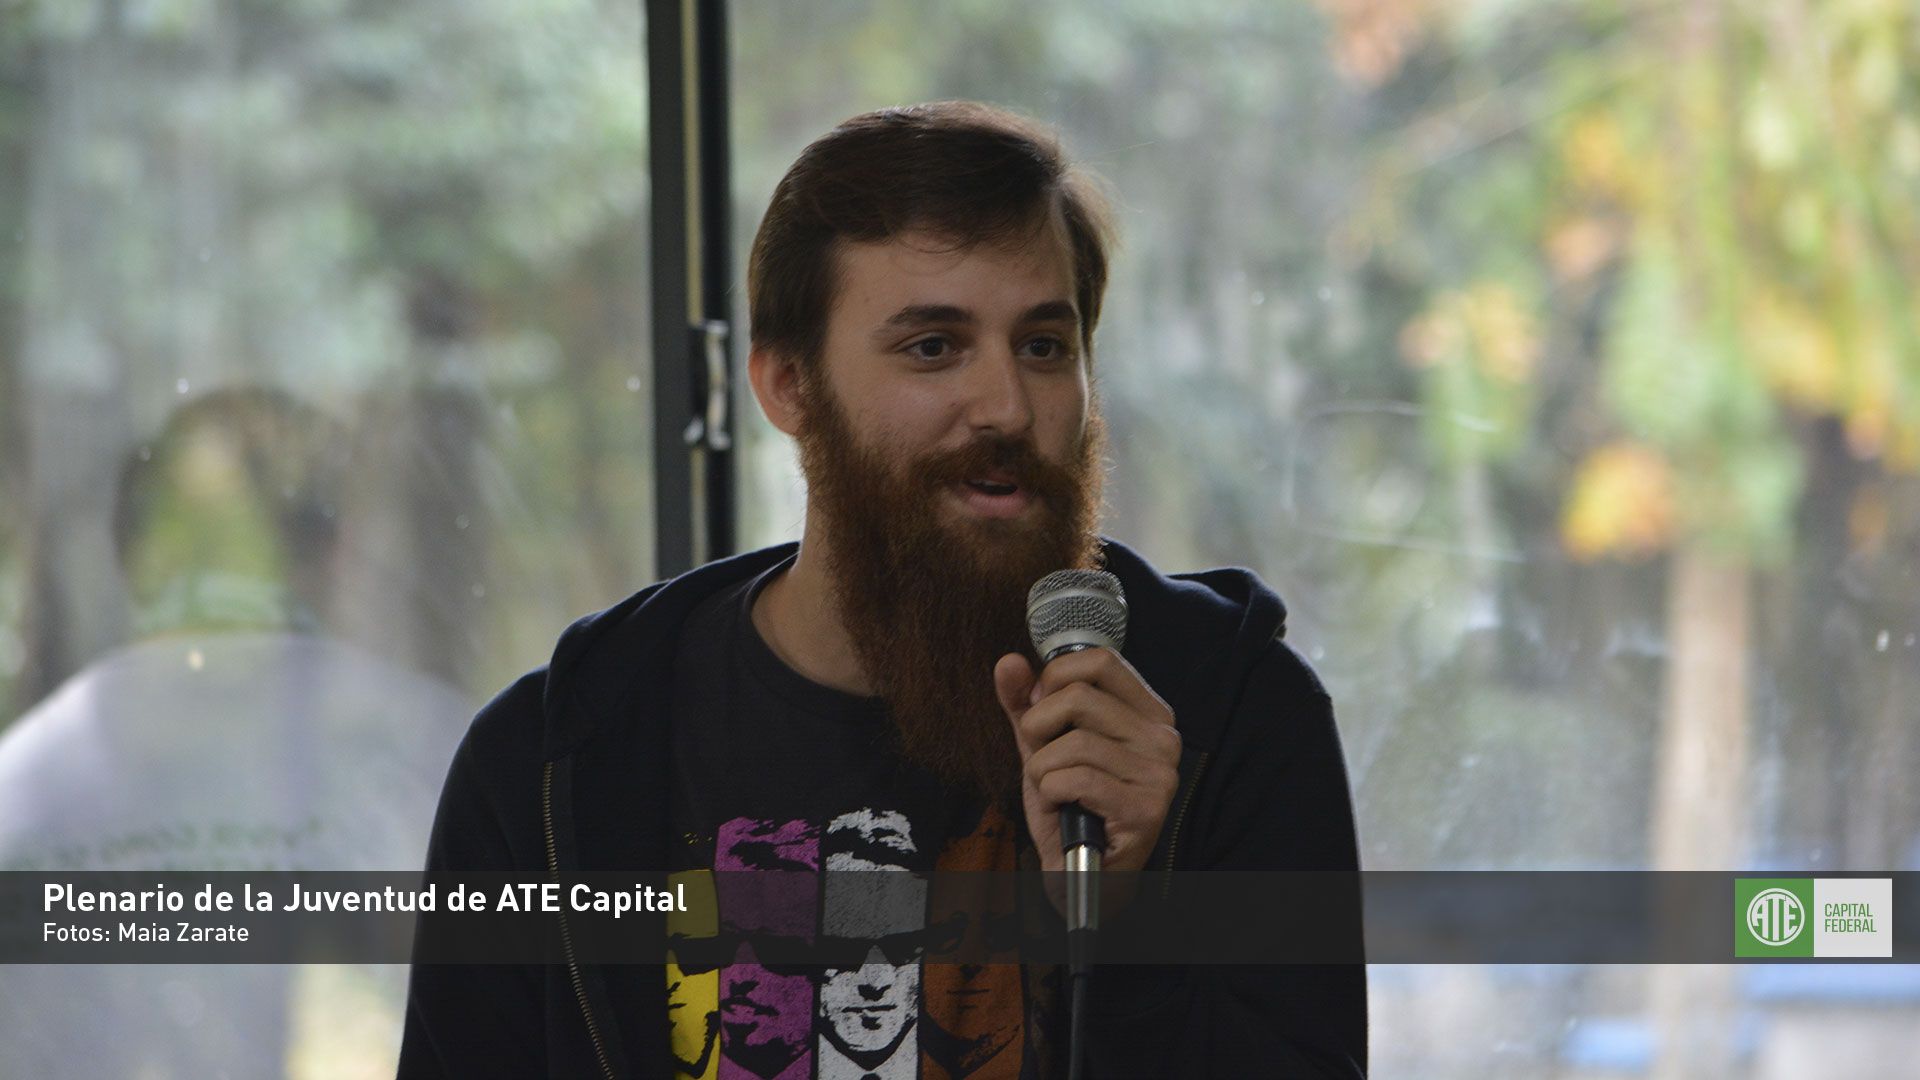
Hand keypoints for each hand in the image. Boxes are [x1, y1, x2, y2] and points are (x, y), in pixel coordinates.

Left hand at [995, 647, 1181, 875]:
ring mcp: (1159, 774)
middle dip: (1039, 728)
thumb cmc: (1070, 806)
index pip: (1100, 661)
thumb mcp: (1043, 745)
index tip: (1042, 712)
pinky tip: (1064, 808)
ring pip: (1072, 742)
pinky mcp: (1145, 809)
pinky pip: (1074, 779)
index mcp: (1148, 714)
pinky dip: (1052, 793)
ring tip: (1056, 791)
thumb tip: (1009, 663)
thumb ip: (1026, 703)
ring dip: (1043, 769)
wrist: (1082, 873)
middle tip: (1045, 761)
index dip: (1054, 680)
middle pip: (1078, 696)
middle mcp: (1163, 738)